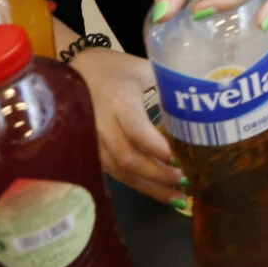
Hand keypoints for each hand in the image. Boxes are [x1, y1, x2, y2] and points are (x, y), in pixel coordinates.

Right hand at [72, 44, 184, 204]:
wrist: (69, 75)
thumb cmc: (111, 69)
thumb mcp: (140, 68)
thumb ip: (166, 84)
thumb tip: (198, 101)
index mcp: (118, 100)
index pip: (136, 129)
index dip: (156, 147)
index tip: (179, 157)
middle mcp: (102, 125)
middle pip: (128, 157)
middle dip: (157, 174)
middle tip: (185, 180)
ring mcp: (93, 142)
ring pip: (120, 172)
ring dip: (149, 187)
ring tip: (178, 198)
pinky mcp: (91, 153)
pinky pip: (114, 173)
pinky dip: (137, 184)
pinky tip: (158, 192)